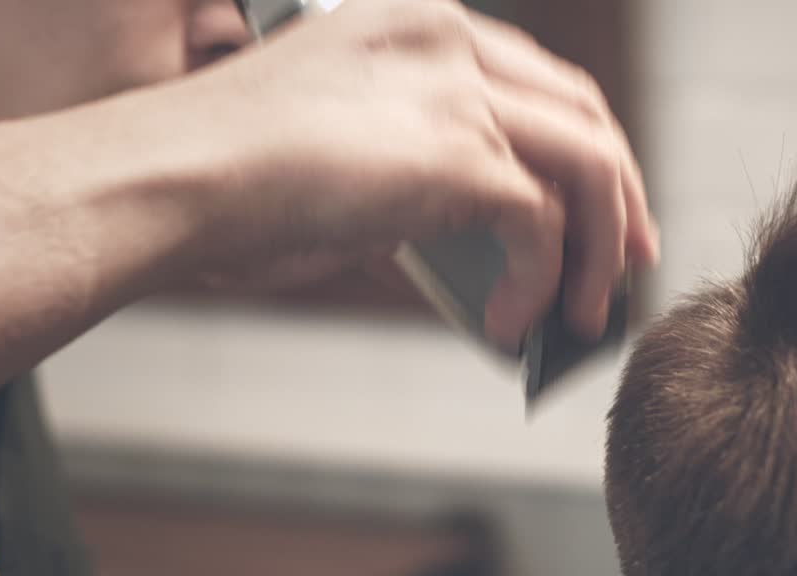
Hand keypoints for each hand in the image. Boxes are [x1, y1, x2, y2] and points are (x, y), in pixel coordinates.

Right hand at [171, 0, 658, 346]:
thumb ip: (416, 182)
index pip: (539, 82)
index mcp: (419, 26)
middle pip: (585, 114)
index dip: (585, 146)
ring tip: (585, 313)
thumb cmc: (227, 181)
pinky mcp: (458, 151)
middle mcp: (449, 41)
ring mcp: (458, 89)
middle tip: (628, 260)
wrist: (168, 180)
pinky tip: (511, 324)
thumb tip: (473, 242)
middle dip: (621, 195)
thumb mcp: (341, 162)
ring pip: (590, 163)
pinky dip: (543, 282)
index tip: (605, 206)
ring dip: (600, 247)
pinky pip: (545, 222)